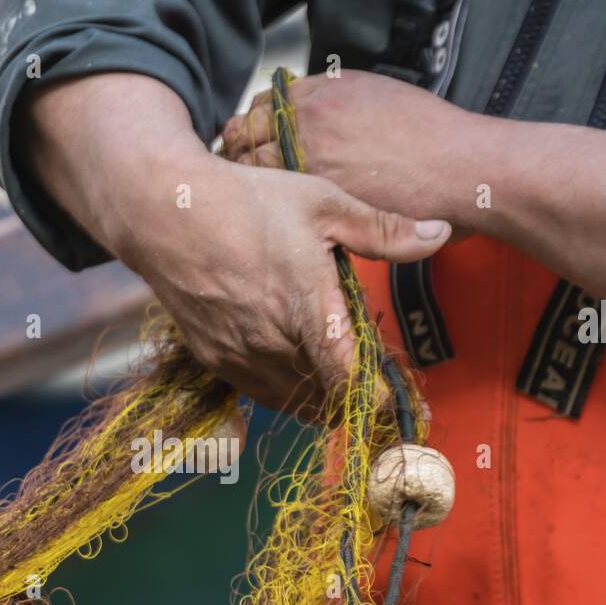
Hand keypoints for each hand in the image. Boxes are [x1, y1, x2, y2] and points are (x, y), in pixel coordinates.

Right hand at [23, 73, 451, 415]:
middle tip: (375, 386)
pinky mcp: (215, 359)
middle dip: (352, 394)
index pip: (347, 378)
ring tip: (339, 380)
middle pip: (325, 392)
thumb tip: (441, 233)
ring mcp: (239, 355)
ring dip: (319, 395)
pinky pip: (260, 391)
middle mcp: (272, 341)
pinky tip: (298, 369)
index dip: (373, 399)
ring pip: (293, 398)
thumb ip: (383, 230)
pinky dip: (285, 389)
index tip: (393, 404)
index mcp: (306, 306)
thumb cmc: (247, 200)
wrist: (164, 212)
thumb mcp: (322, 202)